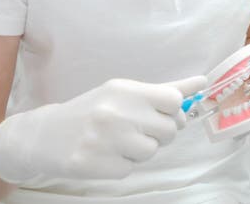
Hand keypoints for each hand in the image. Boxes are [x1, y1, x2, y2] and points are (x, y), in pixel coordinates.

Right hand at [0, 75, 205, 183]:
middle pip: (168, 130)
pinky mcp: (95, 165)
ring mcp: (105, 140)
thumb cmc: (94, 110)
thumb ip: (166, 89)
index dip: (173, 112)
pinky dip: (123, 164)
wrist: (46, 135)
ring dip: (140, 151)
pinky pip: (130, 169)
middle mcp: (116, 112)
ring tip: (119, 143)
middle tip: (138, 131)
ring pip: (151, 152)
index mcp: (126, 90)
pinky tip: (105, 154)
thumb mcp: (126, 93)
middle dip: (158, 134)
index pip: (173, 101)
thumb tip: (203, 82)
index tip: (162, 116)